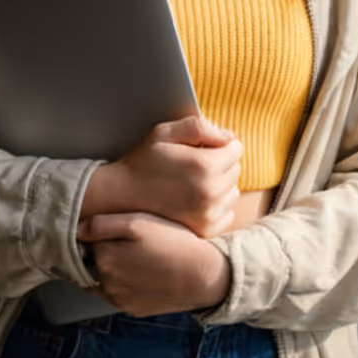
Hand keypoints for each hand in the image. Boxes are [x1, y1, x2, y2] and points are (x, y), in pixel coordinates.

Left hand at [78, 211, 231, 316]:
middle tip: (127, 239)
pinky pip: (118, 293)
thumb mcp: (138, 222)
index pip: (84, 242)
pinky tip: (141, 270)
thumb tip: (76, 229)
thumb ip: (102, 224)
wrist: (203, 275)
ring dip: (110, 268)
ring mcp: (119, 299)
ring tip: (135, 255)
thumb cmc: (172, 242)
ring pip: (102, 280)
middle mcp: (106, 284)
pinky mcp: (132, 308)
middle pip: (91, 262)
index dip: (96, 232)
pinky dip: (122, 282)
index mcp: (103, 259)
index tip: (111, 226)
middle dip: (101, 250)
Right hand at [81, 116, 241, 236]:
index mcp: (204, 166)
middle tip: (195, 162)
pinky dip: (217, 205)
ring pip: (232, 190)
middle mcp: (210, 193)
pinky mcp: (205, 230)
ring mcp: (208, 214)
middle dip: (221, 162)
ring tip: (194, 181)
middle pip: (235, 169)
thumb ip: (199, 127)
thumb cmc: (144, 160)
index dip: (221, 143)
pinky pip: (227, 212)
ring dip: (221, 184)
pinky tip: (196, 199)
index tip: (203, 146)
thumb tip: (228, 137)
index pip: (236, 148)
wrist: (122, 196)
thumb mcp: (166, 132)